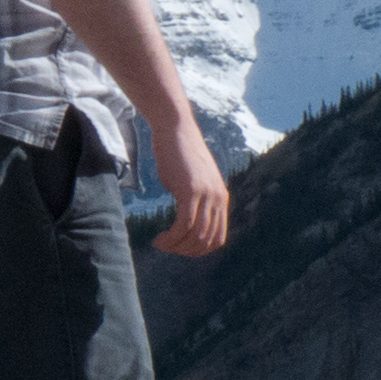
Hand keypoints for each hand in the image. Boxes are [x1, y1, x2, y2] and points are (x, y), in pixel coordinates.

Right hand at [146, 119, 228, 256]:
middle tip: (166, 247)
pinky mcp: (191, 190)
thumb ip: (195, 199)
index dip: (198, 250)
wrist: (176, 128)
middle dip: (185, 251)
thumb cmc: (179, 153)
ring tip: (160, 244)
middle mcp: (218, 198)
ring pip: (196, 235)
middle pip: (206, 240)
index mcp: (221, 198)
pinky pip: (184, 224)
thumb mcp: (192, 180)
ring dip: (176, 246)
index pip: (218, 238)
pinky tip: (159, 238)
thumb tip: (186, 220)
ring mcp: (206, 194)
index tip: (179, 248)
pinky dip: (172, 237)